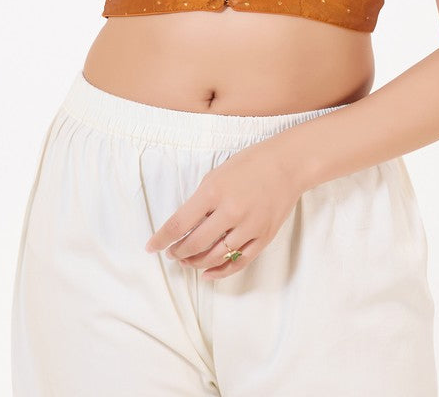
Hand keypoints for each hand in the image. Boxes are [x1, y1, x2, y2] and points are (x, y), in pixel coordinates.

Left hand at [144, 137, 301, 279]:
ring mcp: (248, 226)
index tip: (151, 247)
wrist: (287, 165)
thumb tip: (184, 225)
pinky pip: (239, 261)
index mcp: (213, 192)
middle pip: (195, 243)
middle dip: (178, 252)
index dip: (161, 238)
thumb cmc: (249, 164)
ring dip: (196, 262)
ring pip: (215, 256)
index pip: (179, 223)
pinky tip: (208, 273)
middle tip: (172, 254)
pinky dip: (221, 271)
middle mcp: (230, 211)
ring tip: (187, 261)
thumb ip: (201, 200)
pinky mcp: (263, 237)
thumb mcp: (217, 174)